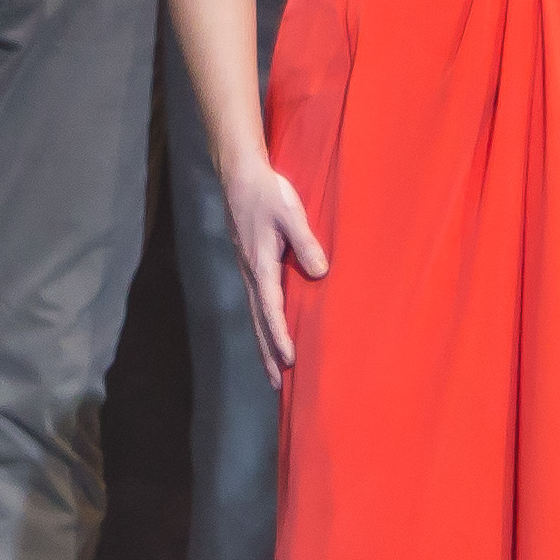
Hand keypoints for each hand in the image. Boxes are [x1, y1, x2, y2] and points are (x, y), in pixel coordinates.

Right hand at [219, 150, 327, 379]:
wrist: (239, 174)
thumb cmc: (267, 192)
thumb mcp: (290, 213)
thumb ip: (306, 243)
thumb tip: (320, 272)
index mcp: (260, 265)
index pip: (270, 309)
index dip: (279, 336)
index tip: (288, 361)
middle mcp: (250, 273)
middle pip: (258, 322)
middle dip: (266, 354)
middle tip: (274, 385)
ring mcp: (247, 269)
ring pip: (255, 315)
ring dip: (263, 343)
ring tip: (272, 369)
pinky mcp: (249, 263)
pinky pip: (256, 302)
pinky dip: (262, 324)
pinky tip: (268, 330)